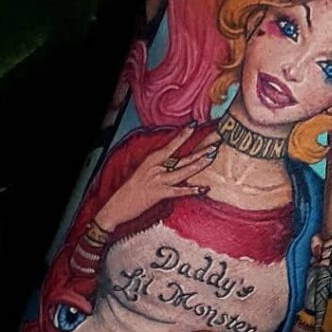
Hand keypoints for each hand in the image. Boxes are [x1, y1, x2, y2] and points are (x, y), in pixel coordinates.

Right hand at [94, 125, 219, 232]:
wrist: (117, 206)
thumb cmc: (130, 190)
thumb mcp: (143, 173)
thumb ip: (158, 168)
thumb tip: (173, 165)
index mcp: (151, 160)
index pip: (170, 145)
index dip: (183, 135)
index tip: (194, 125)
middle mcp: (155, 167)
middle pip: (182, 157)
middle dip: (200, 150)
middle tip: (215, 144)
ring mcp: (157, 180)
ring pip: (182, 170)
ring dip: (198, 164)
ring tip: (211, 157)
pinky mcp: (158, 193)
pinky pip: (179, 191)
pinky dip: (192, 190)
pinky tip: (203, 189)